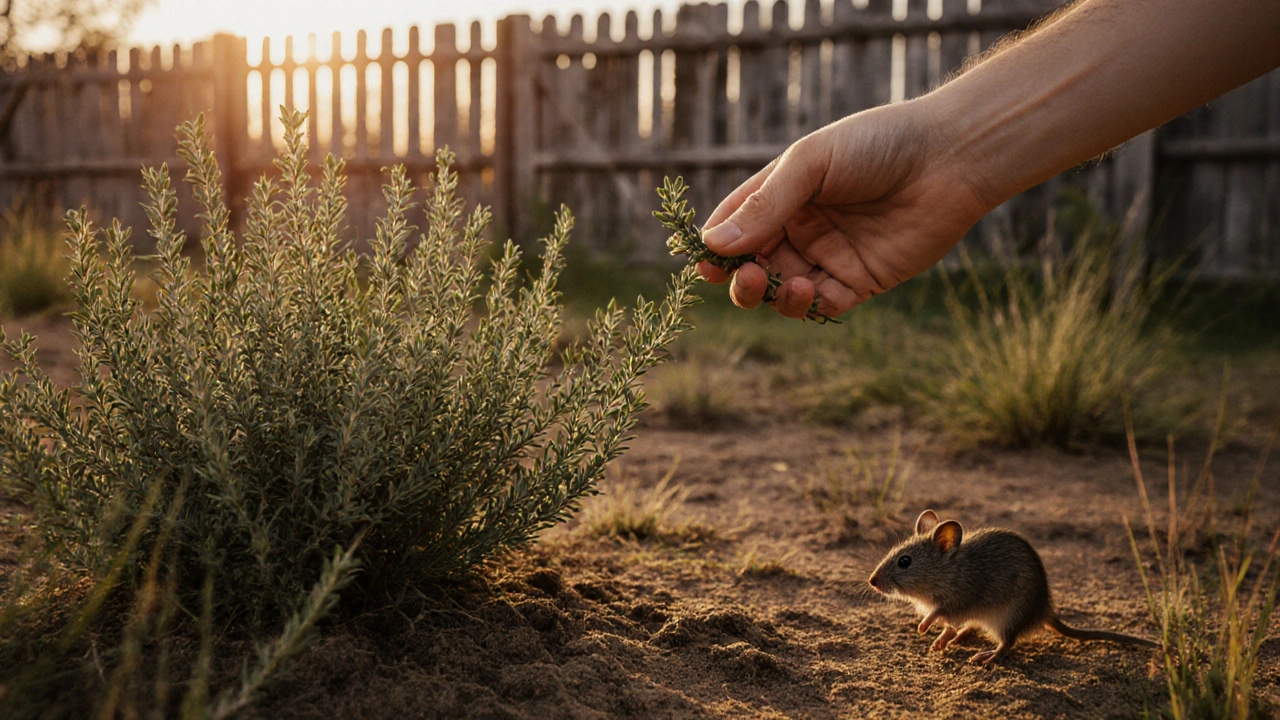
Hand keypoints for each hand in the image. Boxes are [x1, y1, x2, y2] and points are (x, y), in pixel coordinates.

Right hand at [698, 100, 988, 318]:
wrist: (950, 157)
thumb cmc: (878, 144)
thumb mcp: (811, 164)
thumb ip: (765, 206)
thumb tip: (711, 246)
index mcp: (782, 194)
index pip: (734, 227)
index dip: (715, 248)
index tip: (704, 263)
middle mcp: (801, 228)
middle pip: (753, 265)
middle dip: (740, 278)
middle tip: (744, 277)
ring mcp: (830, 257)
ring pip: (782, 291)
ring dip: (770, 295)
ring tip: (777, 284)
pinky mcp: (861, 281)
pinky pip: (822, 305)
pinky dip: (805, 306)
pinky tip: (803, 290)